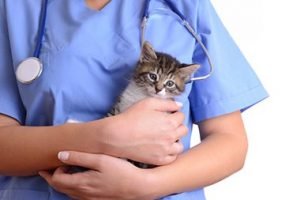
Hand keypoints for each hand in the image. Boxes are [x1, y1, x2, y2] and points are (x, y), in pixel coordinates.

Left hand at [39, 151, 154, 199]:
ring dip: (63, 183)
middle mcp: (83, 195)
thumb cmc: (121, 171)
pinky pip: (78, 196)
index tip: (59, 161)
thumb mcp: (100, 160)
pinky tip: (79, 181)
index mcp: (81, 184)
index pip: (56, 180)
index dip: (53, 171)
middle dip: (52, 178)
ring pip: (69, 193)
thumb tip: (60, 154)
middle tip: (48, 169)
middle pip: (60, 188)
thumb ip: (79, 157)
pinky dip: (73, 188)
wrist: (138, 187)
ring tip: (63, 173)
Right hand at [113, 98, 186, 164]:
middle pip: (183, 130)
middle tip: (166, 125)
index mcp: (170, 122)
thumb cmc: (131, 117)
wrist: (117, 136)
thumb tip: (179, 105)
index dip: (174, 114)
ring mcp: (166, 150)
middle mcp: (171, 136)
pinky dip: (170, 153)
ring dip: (175, 140)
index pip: (181, 116)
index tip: (167, 115)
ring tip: (165, 138)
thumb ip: (167, 103)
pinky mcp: (159, 160)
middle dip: (177, 126)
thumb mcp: (148, 103)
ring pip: (180, 145)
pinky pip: (172, 157)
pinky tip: (162, 148)